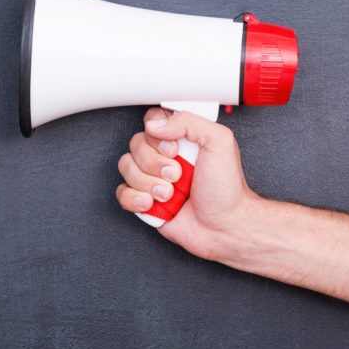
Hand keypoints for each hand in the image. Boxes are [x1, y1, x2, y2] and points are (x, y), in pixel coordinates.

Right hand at [116, 107, 259, 259]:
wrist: (223, 227)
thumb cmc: (226, 190)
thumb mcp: (219, 142)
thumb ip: (189, 122)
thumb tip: (156, 124)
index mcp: (181, 139)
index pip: (152, 121)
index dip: (157, 136)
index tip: (174, 149)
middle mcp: (164, 156)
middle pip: (135, 144)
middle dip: (155, 163)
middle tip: (176, 175)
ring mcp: (152, 177)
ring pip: (126, 167)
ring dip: (148, 183)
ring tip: (169, 193)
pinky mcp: (144, 198)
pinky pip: (122, 192)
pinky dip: (135, 199)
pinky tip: (153, 203)